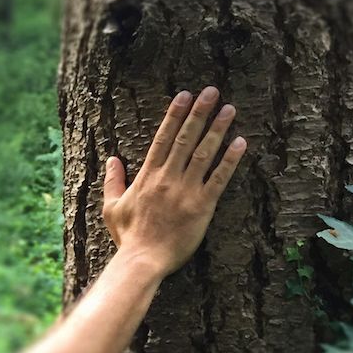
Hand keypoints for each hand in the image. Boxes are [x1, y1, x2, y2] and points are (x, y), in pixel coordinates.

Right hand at [102, 86, 246, 276]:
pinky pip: (219, 179)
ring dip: (217, 129)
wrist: (143, 260)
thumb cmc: (128, 237)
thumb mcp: (112, 208)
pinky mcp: (202, 206)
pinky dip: (230, 160)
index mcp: (147, 176)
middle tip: (211, 92)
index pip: (163, 138)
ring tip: (229, 109)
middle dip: (199, 113)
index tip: (184, 96)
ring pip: (204, 153)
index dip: (174, 115)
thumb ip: (112, 182)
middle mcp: (167, 178)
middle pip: (186, 138)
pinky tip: (240, 142)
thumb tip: (112, 160)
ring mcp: (186, 191)